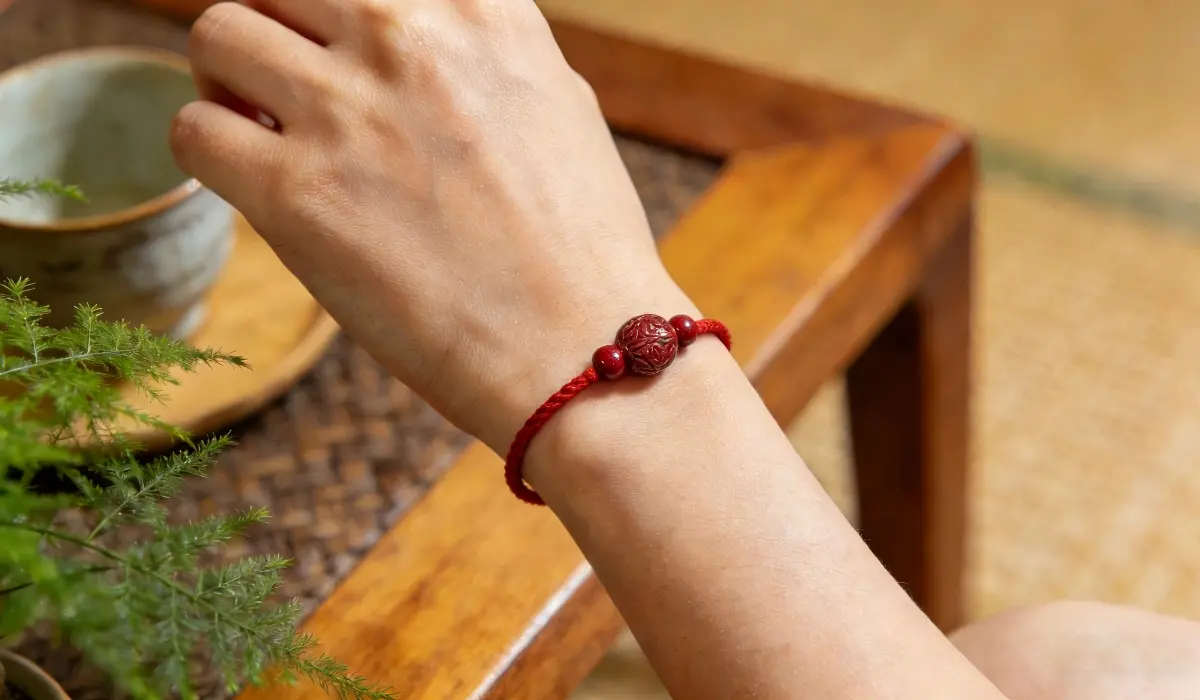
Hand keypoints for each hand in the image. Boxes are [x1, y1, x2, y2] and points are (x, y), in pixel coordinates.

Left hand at [170, 0, 693, 450]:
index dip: (338, 15)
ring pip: (216, 31)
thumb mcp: (557, 104)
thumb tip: (430, 47)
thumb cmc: (582, 245)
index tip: (339, 52)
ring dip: (226, 79)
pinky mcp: (298, 192)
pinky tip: (256, 188)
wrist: (586, 346)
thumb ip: (483, 55)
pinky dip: (211, 152)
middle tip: (286, 88)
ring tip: (260, 132)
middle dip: (275, 30)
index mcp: (481, 9)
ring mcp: (348, 109)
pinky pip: (193, 130)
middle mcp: (407, 36)